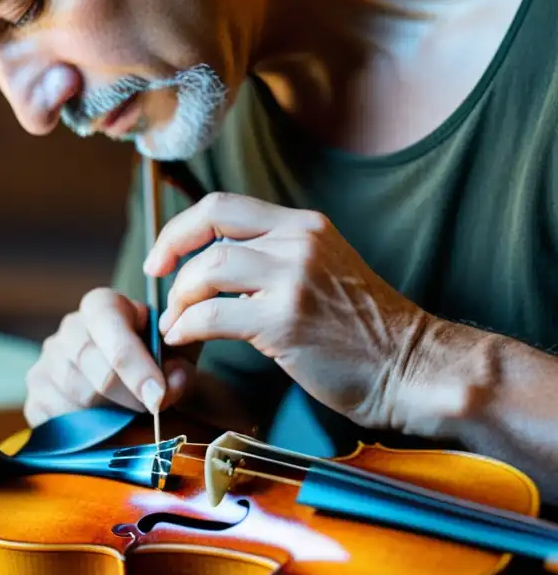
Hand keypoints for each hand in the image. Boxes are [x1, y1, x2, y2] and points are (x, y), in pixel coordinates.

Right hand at [22, 288, 195, 426]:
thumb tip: (171, 383)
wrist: (135, 387)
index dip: (134, 362)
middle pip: (90, 362)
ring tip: (131, 416)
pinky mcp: (35, 396)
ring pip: (74, 394)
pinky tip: (104, 427)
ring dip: (108, 414)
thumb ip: (180, 368)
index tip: (158, 396)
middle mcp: (69, 328)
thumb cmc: (157, 365)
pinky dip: (83, 431)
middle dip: (127, 394)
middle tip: (152, 410)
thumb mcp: (177, 359)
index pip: (108, 324)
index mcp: (102, 305)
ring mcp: (46, 362)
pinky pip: (54, 418)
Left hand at [143, 192, 440, 434]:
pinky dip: (188, 328)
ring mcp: (293, 277)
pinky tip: (185, 341)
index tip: (162, 256)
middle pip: (209, 229)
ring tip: (176, 324)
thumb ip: (275, 258)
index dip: (181, 228)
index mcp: (304, 226)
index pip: (223, 206)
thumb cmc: (366, 332)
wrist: (415, 368)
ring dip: (180, 299)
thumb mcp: (323, 271)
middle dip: (170, 255)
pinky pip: (212, 315)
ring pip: (207, 270)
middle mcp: (298, 240)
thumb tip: (213, 268)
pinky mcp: (286, 319)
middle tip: (158, 286)